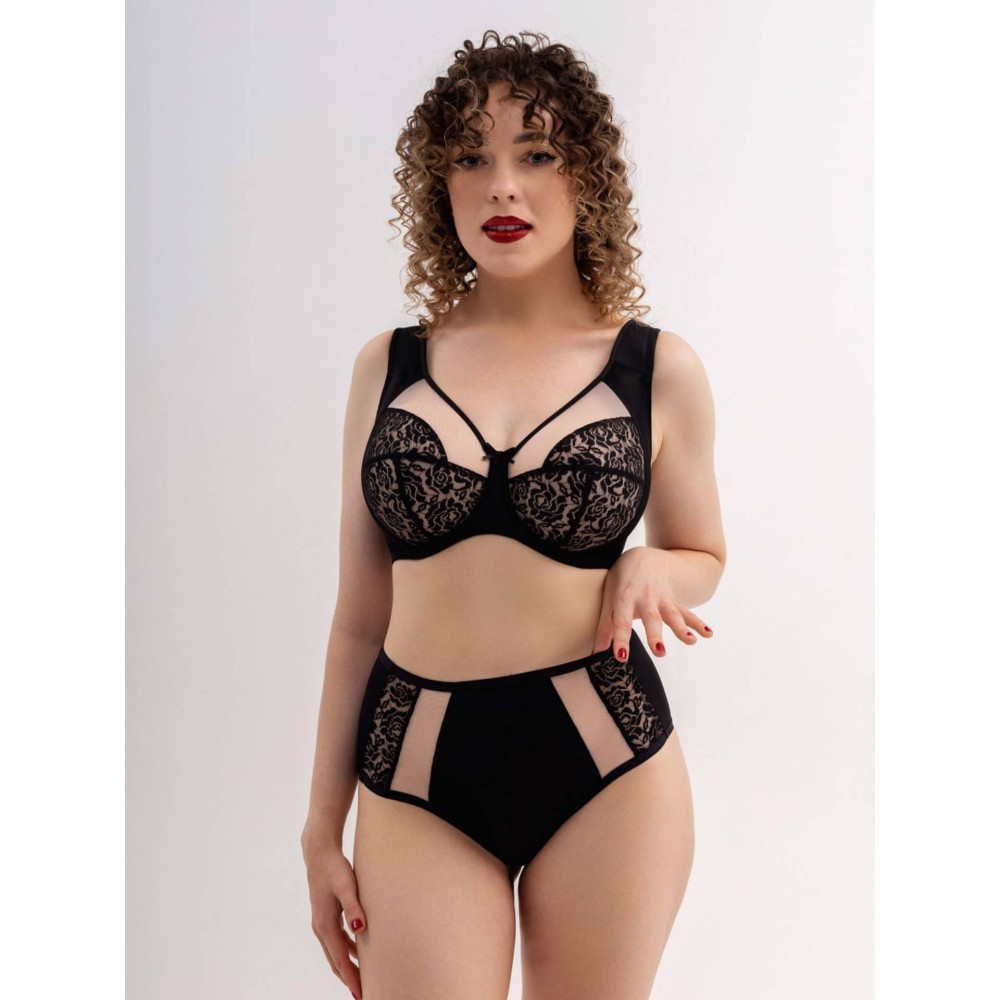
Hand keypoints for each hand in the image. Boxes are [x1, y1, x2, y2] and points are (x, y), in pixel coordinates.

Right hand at [301, 825, 366, 998]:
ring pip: (335, 952)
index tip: (360, 993)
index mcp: (325, 925)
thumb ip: (354, 908)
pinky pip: (337, 940)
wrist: (320, 853)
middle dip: (348, 978)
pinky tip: (359, 950)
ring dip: (347, 965)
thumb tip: (360, 930)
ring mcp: (322, 922)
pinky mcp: (326, 915)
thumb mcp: (347, 886)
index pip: (340, 959)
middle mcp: (321, 928)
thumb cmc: (335, 868)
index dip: (350, 978)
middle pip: (336, 960)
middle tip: (363, 993)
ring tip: (362, 978)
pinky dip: (346, 950)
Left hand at [592, 547, 712, 659]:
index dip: (621, 639)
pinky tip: (708, 633)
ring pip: (673, 614)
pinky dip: (698, 623)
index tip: (621, 657)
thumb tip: (597, 652)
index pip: (622, 621)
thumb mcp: (609, 598)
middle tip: (660, 652)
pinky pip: (687, 612)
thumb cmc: (621, 581)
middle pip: (651, 618)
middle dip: (655, 635)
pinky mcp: (673, 601)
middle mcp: (645, 598)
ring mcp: (662, 599)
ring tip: (690, 641)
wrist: (643, 556)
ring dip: (682, 628)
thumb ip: (605, 626)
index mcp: (624, 598)